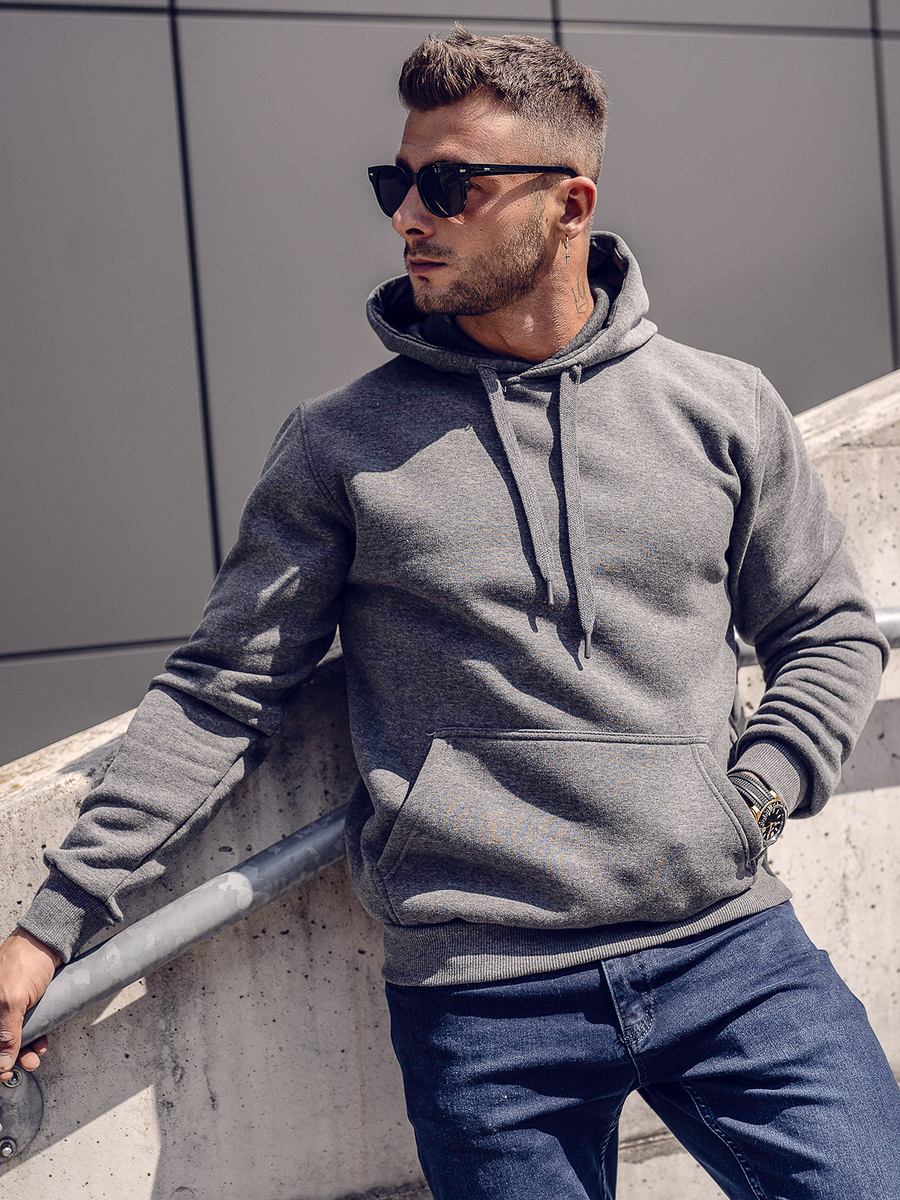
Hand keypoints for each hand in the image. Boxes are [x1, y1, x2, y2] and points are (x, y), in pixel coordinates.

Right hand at [0, 928, 61, 1078]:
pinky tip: (41, 1043)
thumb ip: (6, 1032)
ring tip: (35, 1056)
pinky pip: (26, 1026)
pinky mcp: (25, 1003)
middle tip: (24, 1065)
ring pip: (12, 1036)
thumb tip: (1, 1063)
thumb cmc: (26, 960)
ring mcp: (8, 1005)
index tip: (4, 1072)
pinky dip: (33, 1037)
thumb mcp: (13, 999)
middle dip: (9, 1058)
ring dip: (23, 1051)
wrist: (51, 940)